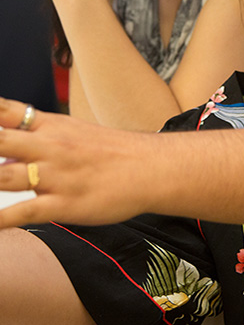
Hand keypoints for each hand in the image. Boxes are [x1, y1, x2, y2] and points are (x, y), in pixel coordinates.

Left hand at [0, 98, 154, 227]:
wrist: (149, 167)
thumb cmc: (111, 151)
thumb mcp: (75, 133)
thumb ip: (38, 139)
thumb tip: (5, 149)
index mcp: (51, 125)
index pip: (5, 111)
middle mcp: (49, 146)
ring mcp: (55, 175)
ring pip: (3, 176)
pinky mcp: (64, 204)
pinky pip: (23, 212)